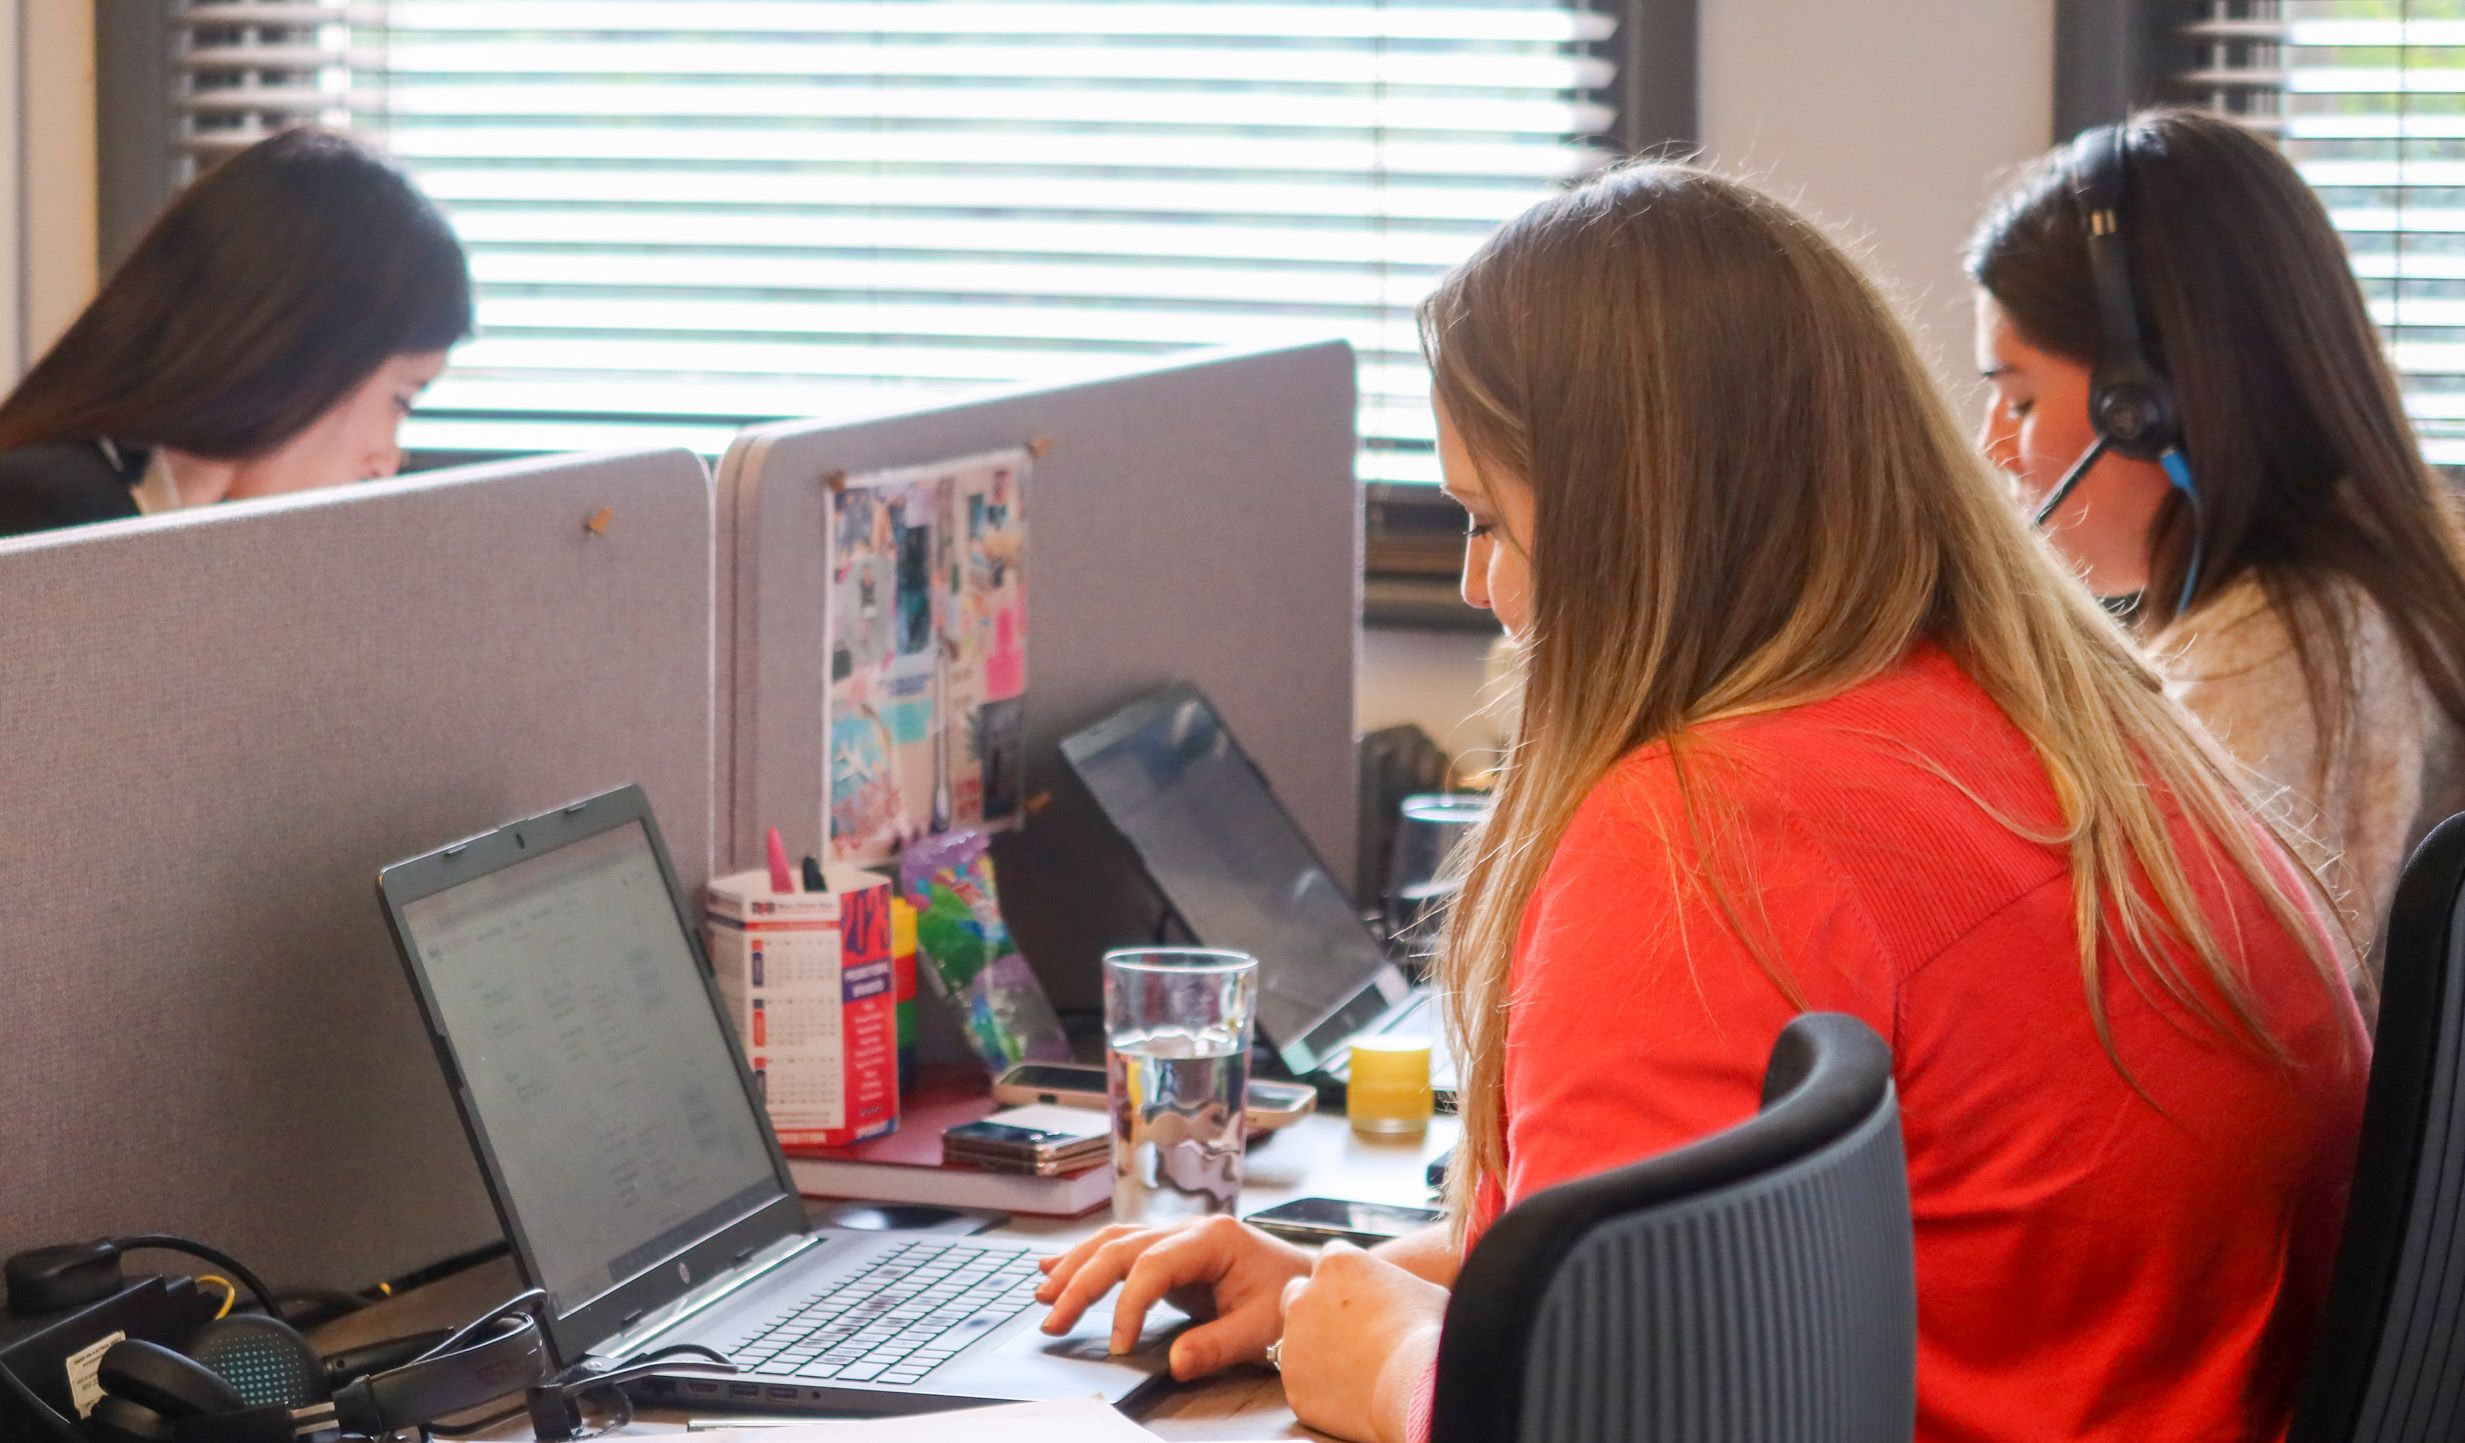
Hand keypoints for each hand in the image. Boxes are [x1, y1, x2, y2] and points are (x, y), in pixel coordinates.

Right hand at [1036, 1215, 1313, 1379]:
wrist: (1313, 1281)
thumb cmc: (1290, 1299)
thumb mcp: (1263, 1328)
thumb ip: (1217, 1345)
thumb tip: (1173, 1363)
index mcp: (1213, 1238)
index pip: (1153, 1264)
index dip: (1128, 1304)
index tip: (1117, 1345)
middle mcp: (1190, 1229)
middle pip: (1122, 1246)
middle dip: (1081, 1282)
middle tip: (1052, 1320)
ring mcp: (1178, 1237)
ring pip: (1113, 1242)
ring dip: (1075, 1267)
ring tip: (1043, 1296)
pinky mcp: (1171, 1253)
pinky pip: (1120, 1249)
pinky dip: (1085, 1259)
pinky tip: (1053, 1267)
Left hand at [1277, 1242, 1448, 1442]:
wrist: (1416, 1387)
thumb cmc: (1429, 1335)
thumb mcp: (1421, 1292)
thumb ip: (1394, 1289)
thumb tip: (1403, 1300)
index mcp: (1337, 1265)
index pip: (1331, 1257)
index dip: (1347, 1279)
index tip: (1364, 1298)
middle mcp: (1304, 1297)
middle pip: (1297, 1294)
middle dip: (1312, 1307)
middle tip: (1344, 1331)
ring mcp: (1293, 1342)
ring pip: (1296, 1343)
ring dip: (1316, 1351)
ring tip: (1357, 1371)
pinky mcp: (1294, 1385)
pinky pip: (1303, 1384)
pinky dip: (1321, 1390)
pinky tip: (1352, 1398)